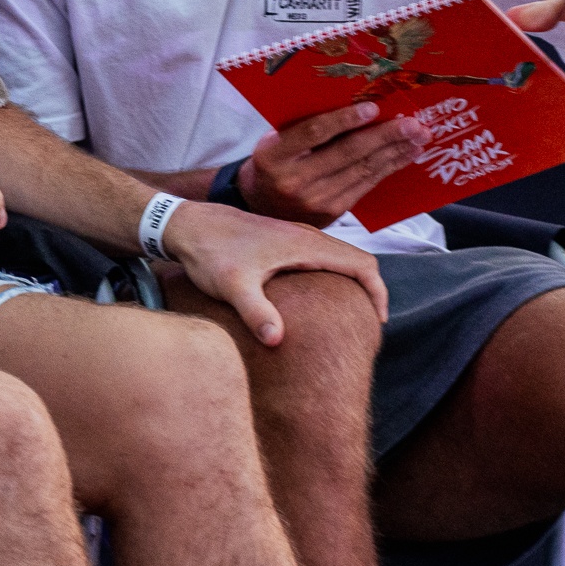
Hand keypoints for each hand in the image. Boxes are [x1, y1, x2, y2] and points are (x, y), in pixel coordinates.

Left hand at [164, 200, 388, 345]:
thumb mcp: (232, 286)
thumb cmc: (210, 253)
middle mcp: (305, 236)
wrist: (186, 224)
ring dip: (352, 281)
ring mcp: (293, 235)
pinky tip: (318, 296)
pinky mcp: (281, 239)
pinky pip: (321, 256)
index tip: (378, 321)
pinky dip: (333, 275)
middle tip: (370, 324)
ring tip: (351, 314)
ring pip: (338, 256)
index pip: (362, 263)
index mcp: (304, 244)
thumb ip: (256, 312)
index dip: (378, 292)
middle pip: (356, 259)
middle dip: (371, 290)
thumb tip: (278, 341)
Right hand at [237, 102, 426, 226]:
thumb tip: (353, 101)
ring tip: (418, 137)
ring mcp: (315, 201)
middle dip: (384, 136)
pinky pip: (366, 186)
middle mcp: (294, 182)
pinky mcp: (332, 213)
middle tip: (412, 123)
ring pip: (362, 171)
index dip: (344, 120)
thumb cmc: (273, 162)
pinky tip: (405, 155)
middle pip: (346, 154)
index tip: (372, 107)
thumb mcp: (275, 141)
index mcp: (274, 156)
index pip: (313, 133)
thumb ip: (305, 126)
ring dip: (394, 152)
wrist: (260, 207)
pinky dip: (388, 168)